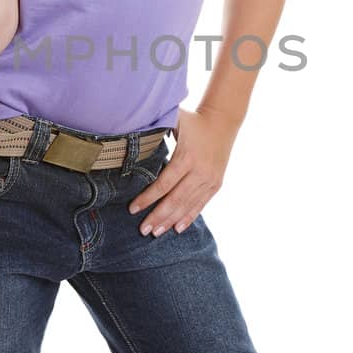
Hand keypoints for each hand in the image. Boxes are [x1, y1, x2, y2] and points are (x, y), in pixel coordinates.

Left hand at [128, 106, 239, 236]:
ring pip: (187, 205)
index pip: (164, 184)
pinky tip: (177, 229)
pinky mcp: (216, 184)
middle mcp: (200, 171)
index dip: (148, 198)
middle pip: (175, 200)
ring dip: (170, 221)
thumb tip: (129, 125)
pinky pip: (200, 205)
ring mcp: (209, 180)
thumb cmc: (193, 120)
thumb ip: (156, 125)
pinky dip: (189, 217)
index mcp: (186, 157)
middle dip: (157, 216)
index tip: (133, 209)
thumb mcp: (175, 118)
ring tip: (155, 233)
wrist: (223, 121)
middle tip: (142, 230)